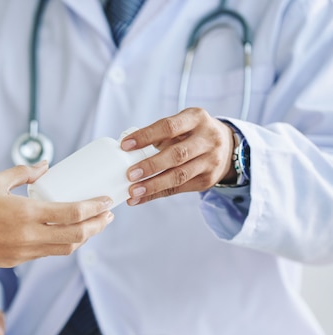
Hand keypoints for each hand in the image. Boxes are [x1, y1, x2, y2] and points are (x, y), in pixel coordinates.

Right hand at [0, 162, 113, 276]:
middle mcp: (29, 237)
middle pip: (77, 236)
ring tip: (92, 225)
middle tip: (107, 214)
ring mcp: (24, 252)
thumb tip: (46, 166)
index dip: (95, 208)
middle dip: (98, 225)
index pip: (73, 213)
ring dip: (83, 238)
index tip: (106, 200)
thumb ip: (23, 173)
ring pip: (65, 249)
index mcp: (26, 214)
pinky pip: (47, 253)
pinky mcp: (16, 261)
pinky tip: (64, 233)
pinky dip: (62, 243)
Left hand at [120, 107, 236, 204]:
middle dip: (151, 165)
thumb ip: (159, 134)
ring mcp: (210, 161)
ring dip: (153, 185)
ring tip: (133, 191)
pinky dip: (156, 194)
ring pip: (179, 176)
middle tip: (130, 174)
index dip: (146, 136)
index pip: (169, 127)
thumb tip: (126, 150)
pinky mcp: (207, 180)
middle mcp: (207, 139)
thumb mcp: (182, 124)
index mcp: (196, 119)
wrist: (228, 146)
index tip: (125, 145)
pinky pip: (178, 189)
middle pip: (177, 154)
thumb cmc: (193, 133)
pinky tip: (139, 198)